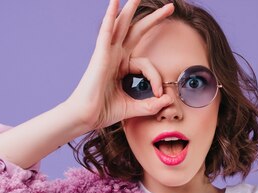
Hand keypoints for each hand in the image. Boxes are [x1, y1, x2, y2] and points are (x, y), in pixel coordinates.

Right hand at [66, 0, 174, 131]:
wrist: (86, 117)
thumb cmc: (103, 111)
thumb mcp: (133, 107)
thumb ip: (151, 105)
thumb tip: (167, 100)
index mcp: (122, 66)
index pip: (147, 63)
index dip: (157, 78)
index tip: (160, 94)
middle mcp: (115, 56)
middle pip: (136, 30)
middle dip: (154, 19)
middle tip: (170, 8)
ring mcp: (107, 53)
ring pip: (121, 24)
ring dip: (130, 8)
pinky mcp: (100, 55)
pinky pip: (106, 32)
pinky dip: (110, 16)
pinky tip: (115, 2)